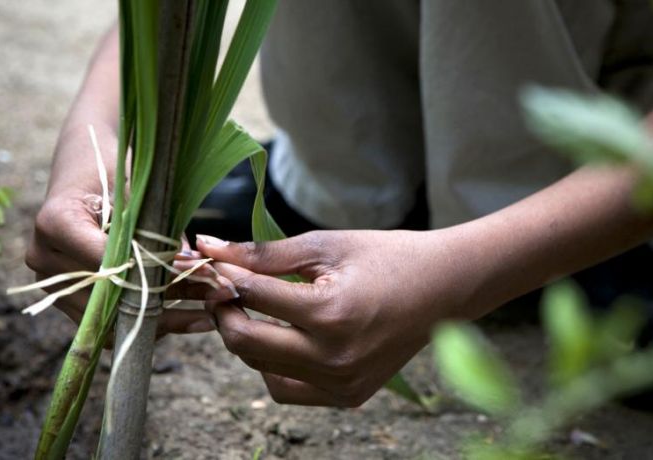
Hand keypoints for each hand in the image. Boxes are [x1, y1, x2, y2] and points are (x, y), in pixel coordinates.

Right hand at [26, 126, 219, 336]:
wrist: (85, 165)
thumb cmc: (112, 168)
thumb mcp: (136, 189)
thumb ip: (156, 226)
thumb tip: (190, 263)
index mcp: (56, 222)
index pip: (107, 260)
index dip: (152, 270)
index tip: (194, 271)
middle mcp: (45, 257)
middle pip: (109, 296)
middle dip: (166, 301)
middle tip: (212, 297)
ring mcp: (51, 280)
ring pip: (110, 319)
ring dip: (162, 318)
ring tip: (206, 315)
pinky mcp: (66, 296)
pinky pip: (107, 321)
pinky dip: (146, 319)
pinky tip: (185, 316)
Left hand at [194, 229, 478, 406]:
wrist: (443, 288)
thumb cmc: (388, 257)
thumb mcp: (326, 245)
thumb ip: (264, 253)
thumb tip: (209, 248)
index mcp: (330, 312)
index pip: (253, 296)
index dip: (225, 275)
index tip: (214, 261)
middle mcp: (334, 357)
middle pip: (246, 341)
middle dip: (223, 312)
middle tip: (223, 289)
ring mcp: (341, 383)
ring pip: (261, 368)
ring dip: (246, 339)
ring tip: (253, 311)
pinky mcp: (348, 397)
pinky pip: (288, 389)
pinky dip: (273, 367)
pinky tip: (281, 339)